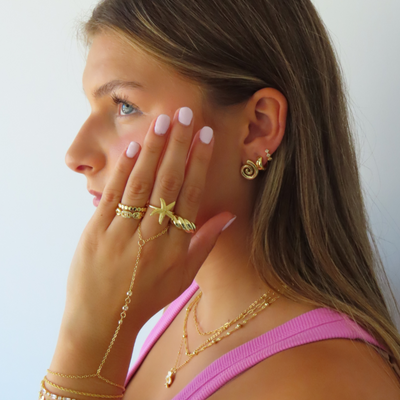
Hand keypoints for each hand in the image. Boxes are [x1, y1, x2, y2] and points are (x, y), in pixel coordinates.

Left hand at [61, 107, 234, 349]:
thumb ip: (205, 242)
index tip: (206, 136)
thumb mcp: (183, 276)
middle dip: (179, 145)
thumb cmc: (147, 297)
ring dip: (154, 149)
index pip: (191, 196)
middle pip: (168, 183)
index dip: (199, 163)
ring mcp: (122, 232)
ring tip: (163, 121)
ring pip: (142, 183)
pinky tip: (135, 146)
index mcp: (175, 247)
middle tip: (186, 114)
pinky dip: (125, 169)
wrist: (103, 320)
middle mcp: (152, 236)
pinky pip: (113, 195)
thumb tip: (228, 214)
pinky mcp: (96, 231)